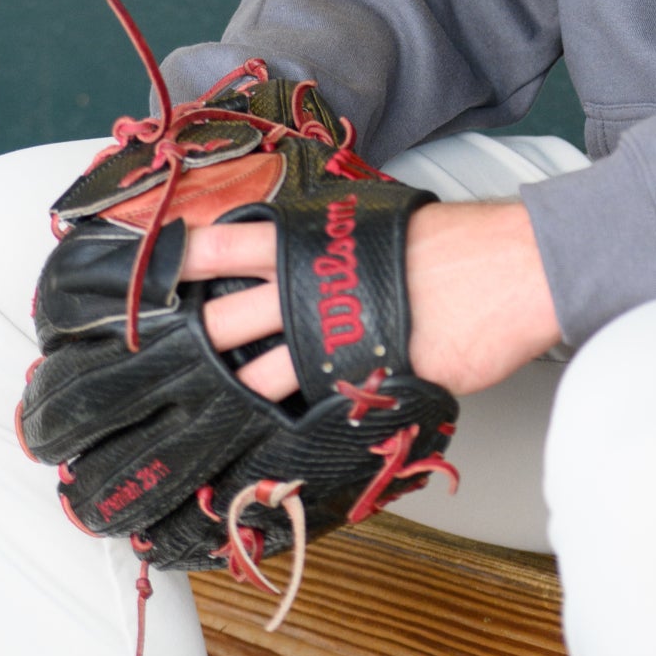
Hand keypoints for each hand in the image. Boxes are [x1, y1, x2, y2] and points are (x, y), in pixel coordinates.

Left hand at [182, 200, 560, 402]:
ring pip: (252, 376)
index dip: (183, 260)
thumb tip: (307, 249)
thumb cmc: (450, 240)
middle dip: (193, 342)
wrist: (503, 268)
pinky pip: (302, 411)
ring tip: (203, 408)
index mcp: (309, 238)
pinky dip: (281, 423)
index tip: (151, 272)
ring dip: (232, 391)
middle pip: (222, 320)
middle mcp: (306, 287)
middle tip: (160, 358)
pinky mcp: (353, 382)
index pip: (226, 244)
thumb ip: (334, 239)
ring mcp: (327, 339)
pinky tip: (265, 433)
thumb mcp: (376, 222)